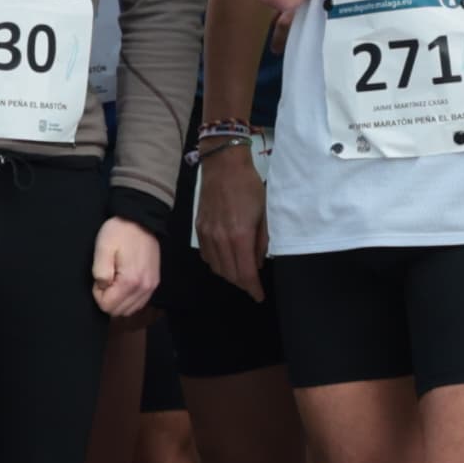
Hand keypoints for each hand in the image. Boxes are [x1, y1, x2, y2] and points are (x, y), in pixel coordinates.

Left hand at [94, 215, 161, 319]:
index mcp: (131, 281)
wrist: (141, 221)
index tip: (99, 278)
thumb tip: (102, 287)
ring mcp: (152, 287)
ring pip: (130, 309)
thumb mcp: (103, 248)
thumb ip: (100, 271)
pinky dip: (128, 299)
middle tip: (105, 279)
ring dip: (118, 300)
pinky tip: (122, 283)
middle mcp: (144, 288)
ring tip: (113, 280)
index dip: (98, 294)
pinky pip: (139, 302)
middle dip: (107, 299)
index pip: (108, 306)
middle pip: (119, 311)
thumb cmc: (119, 233)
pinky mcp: (154, 283)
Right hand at [195, 143, 268, 299]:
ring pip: (216, 266)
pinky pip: (206, 255)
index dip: (253, 288)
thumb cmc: (250, 187)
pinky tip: (225, 260)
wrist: (224, 166)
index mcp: (240, 235)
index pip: (245, 272)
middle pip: (229, 273)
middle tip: (253, 285)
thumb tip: (258, 261)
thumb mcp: (264, 215)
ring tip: (241, 274)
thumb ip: (262, 242)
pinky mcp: (198, 228)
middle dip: (242, 283)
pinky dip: (216, 263)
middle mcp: (220, 238)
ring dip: (229, 275)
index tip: (259, 296)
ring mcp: (206, 234)